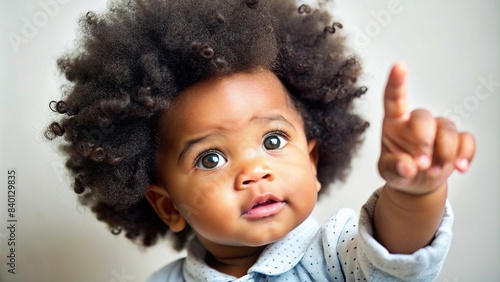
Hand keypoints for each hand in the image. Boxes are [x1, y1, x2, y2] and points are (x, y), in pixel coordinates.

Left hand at [378, 62, 475, 194]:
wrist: (417, 183)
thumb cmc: (399, 170)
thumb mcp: (388, 172)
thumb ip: (394, 168)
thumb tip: (406, 167)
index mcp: (394, 123)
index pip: (393, 98)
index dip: (396, 82)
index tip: (399, 66)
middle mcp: (416, 121)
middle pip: (424, 117)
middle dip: (424, 141)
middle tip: (421, 164)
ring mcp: (437, 129)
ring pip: (447, 129)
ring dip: (444, 153)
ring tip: (433, 172)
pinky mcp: (456, 140)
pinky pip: (466, 140)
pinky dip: (465, 154)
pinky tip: (459, 167)